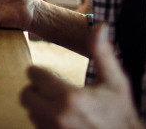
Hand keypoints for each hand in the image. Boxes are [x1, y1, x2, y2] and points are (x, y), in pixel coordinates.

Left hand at [20, 24, 141, 128]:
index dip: (41, 72)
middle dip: (35, 89)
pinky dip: (43, 120)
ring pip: (30, 112)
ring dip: (39, 106)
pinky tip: (61, 118)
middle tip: (50, 89)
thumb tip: (100, 26)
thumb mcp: (116, 82)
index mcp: (70, 97)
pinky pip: (36, 126)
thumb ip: (103, 54)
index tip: (49, 75)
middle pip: (25, 95)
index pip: (33, 74)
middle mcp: (57, 115)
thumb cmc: (120, 113)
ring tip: (58, 104)